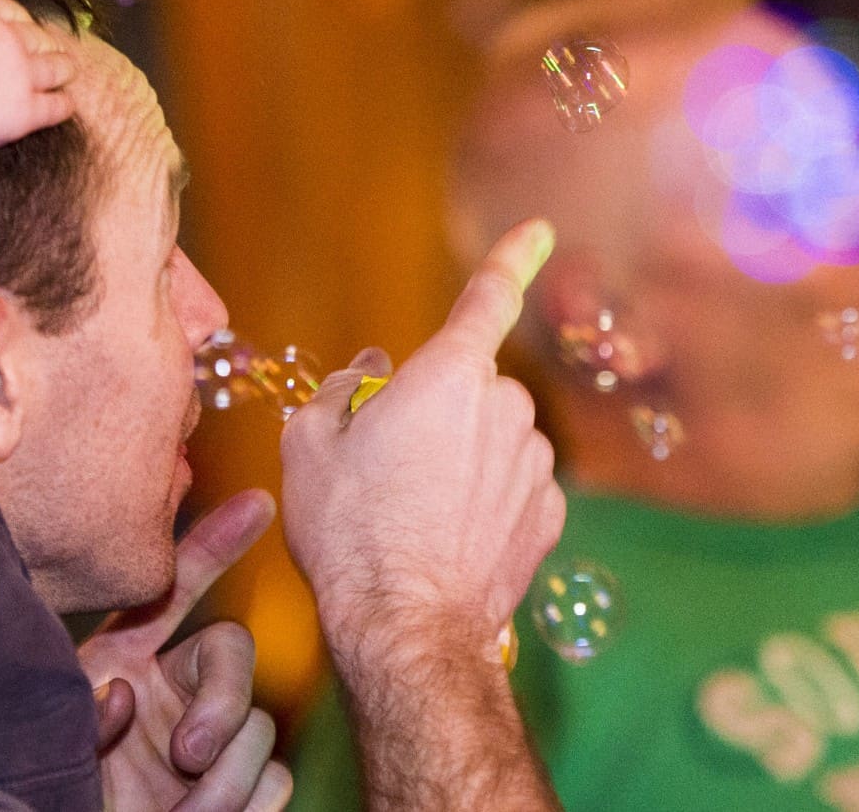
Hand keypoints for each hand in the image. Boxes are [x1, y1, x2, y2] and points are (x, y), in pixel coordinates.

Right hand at [0, 0, 76, 177]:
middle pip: (38, 35)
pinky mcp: (24, 113)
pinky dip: (64, 103)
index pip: (12, 9)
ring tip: (66, 71)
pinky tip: (65, 104)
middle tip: (50, 48)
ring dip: (63, 67)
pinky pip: (58, 106)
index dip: (18, 20)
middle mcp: (7, 37)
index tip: (21, 28)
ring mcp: (20, 75)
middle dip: (45, 40)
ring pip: (57, 67)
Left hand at [77, 489, 291, 811]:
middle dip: (222, 700)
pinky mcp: (239, 791)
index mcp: (126, 659)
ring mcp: (212, 740)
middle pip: (233, 651)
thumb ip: (80, 707)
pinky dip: (245, 804)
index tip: (258, 502)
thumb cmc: (49, 792)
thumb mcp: (47, 738)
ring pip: (257, 727)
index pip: (176, 588)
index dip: (215, 543)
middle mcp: (175, 691)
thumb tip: (128, 693)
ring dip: (226, 778)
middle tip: (187, 754)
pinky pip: (274, 779)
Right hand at [280, 220, 565, 671]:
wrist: (406, 629)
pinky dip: (484, 503)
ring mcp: (534, 462)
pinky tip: (447, 538)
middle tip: (385, 465)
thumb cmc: (349, 533)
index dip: (513, 255)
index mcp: (449, 374)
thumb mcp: (309, 447)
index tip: (541, 229)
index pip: (488, 296)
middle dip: (435, 410)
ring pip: (492, 439)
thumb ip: (341, 390)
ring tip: (410, 514)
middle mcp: (505, 407)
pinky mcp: (548, 513)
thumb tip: (369, 371)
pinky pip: (511, 487)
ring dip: (460, 459)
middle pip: (468, 386)